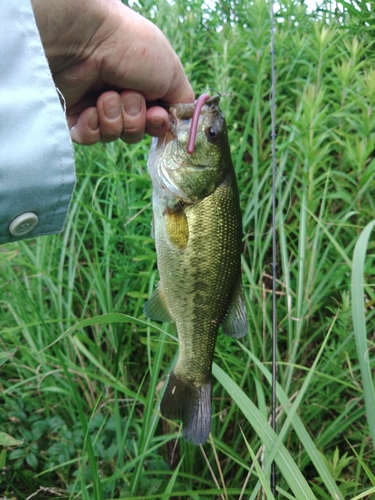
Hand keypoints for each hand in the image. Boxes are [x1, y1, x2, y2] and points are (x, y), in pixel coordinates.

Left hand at [31, 0, 193, 144]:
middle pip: (136, 132)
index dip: (157, 124)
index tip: (156, 115)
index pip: (157, 123)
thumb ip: (182, 103)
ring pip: (114, 135)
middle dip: (135, 118)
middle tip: (128, 95)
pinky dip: (92, 127)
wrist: (87, 40)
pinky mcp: (75, 116)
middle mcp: (123, 98)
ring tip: (106, 95)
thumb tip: (182, 124)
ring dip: (114, 117)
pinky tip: (90, 109)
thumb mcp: (172, 73)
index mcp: (146, 88)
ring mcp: (98, 107)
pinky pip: (89, 138)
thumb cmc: (133, 49)